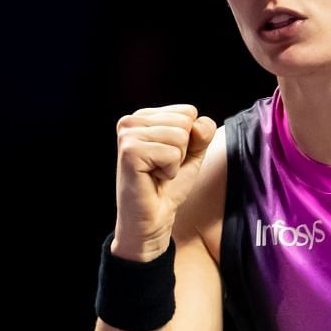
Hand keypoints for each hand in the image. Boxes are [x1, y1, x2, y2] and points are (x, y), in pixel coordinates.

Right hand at [113, 105, 216, 258]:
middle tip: (162, 168)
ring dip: (175, 162)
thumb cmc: (168, 186)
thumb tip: (199, 124)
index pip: (188, 111)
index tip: (169, 158)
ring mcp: (128, 135)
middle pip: (185, 122)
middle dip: (182, 151)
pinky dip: (169, 171)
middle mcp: (131, 120)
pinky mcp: (130, 151)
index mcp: (144, 116)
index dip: (189, 140)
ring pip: (180, 136)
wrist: (153, 219)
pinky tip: (153, 178)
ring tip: (157, 173)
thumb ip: (202, 134)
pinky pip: (172, 153)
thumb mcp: (192, 154)